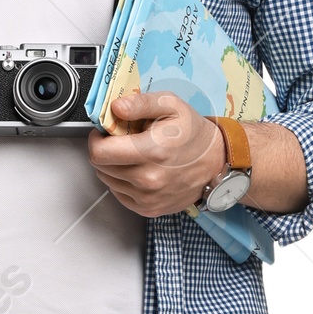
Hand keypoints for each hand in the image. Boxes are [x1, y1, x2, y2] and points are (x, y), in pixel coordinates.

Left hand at [87, 91, 224, 217]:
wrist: (216, 162)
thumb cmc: (192, 132)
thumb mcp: (171, 105)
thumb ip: (141, 103)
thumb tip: (116, 107)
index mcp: (152, 152)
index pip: (99, 153)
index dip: (96, 139)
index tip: (105, 132)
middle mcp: (148, 180)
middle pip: (100, 167)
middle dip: (105, 151)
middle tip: (122, 141)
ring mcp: (148, 198)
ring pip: (108, 181)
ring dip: (113, 167)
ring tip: (134, 155)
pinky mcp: (148, 209)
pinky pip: (120, 194)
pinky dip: (123, 182)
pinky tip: (139, 170)